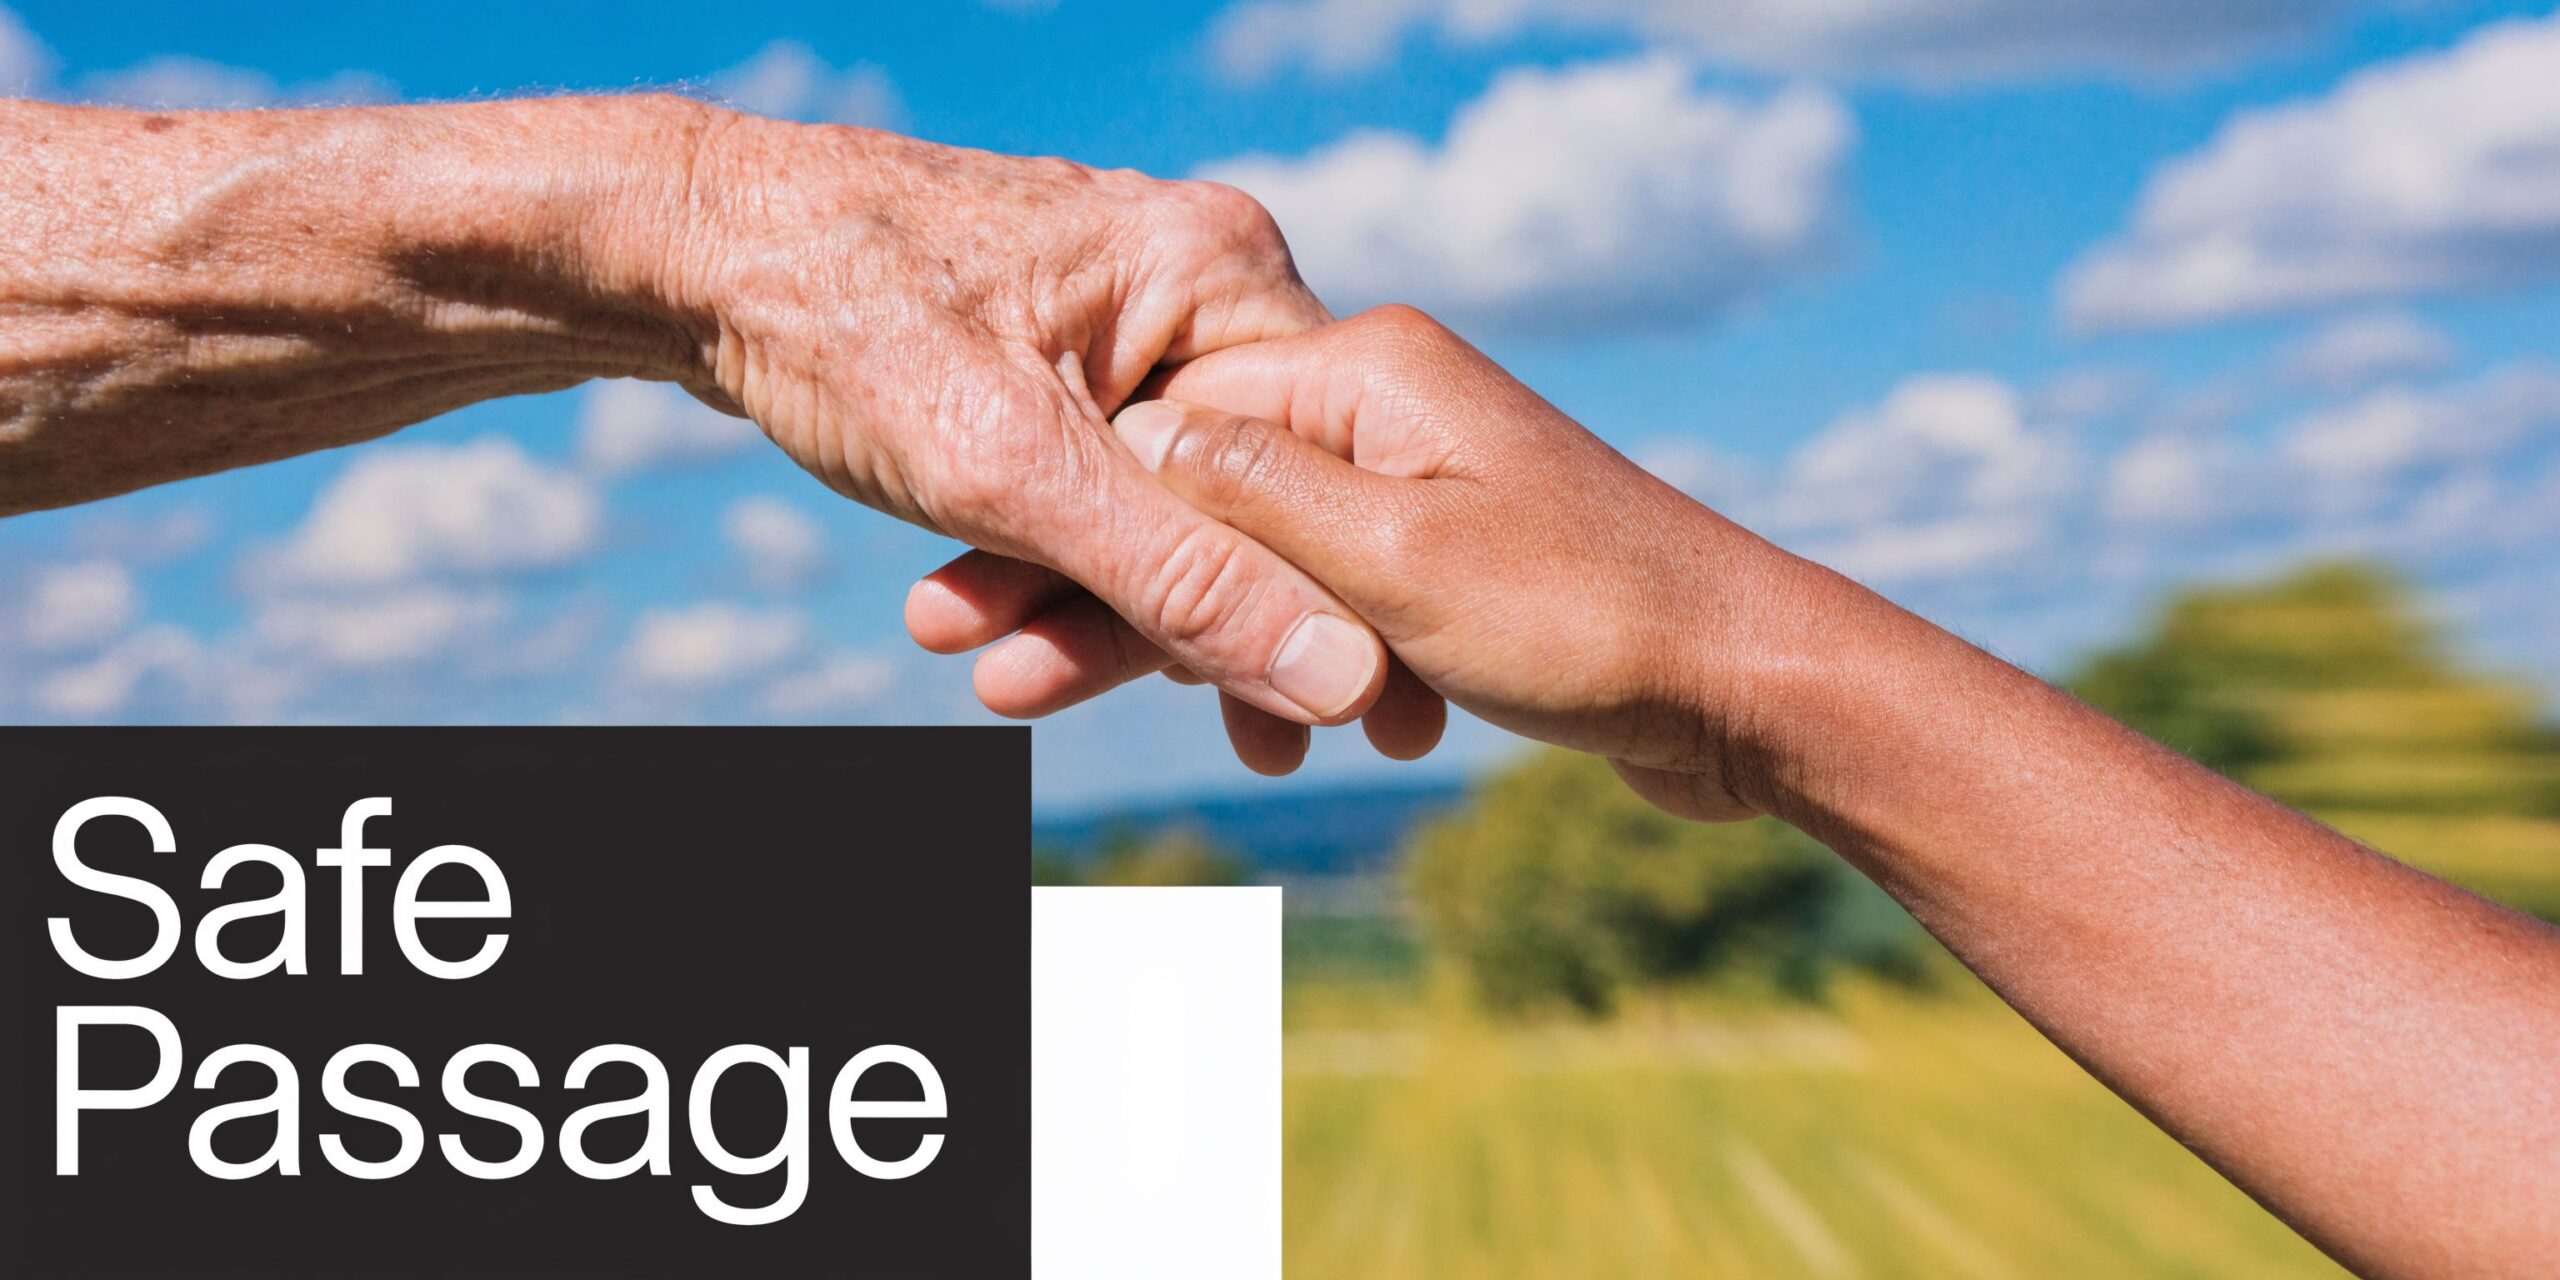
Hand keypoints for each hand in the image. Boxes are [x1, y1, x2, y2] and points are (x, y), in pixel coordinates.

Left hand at [649, 108, 1389, 730]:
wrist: (683, 253)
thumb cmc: (839, 322)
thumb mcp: (1017, 479)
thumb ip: (1187, 584)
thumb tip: (1344, 680)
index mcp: (1222, 270)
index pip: (1330, 465)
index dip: (1332, 608)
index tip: (1334, 733)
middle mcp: (1196, 278)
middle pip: (1250, 495)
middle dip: (1173, 622)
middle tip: (1199, 744)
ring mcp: (1131, 314)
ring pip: (1164, 503)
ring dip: (1088, 604)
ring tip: (996, 676)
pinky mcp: (1068, 353)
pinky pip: (1103, 482)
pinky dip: (1051, 560)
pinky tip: (990, 628)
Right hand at [926, 305, 1823, 817]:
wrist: (1750, 686)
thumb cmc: (1588, 616)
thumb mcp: (1396, 559)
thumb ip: (1257, 501)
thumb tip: (1140, 442)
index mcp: (1365, 374)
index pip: (1170, 413)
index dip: (1069, 504)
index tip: (974, 585)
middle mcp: (1381, 410)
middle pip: (1191, 487)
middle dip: (1087, 578)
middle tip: (971, 661)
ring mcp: (1412, 484)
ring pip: (1244, 551)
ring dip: (1162, 630)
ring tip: (1031, 696)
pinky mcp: (1440, 559)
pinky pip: (1312, 593)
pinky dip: (1261, 651)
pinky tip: (1229, 725)